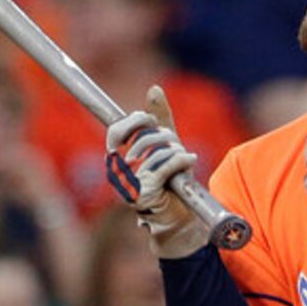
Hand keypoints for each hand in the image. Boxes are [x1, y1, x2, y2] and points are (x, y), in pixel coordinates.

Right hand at [105, 86, 208, 256]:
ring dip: (174, 150)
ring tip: (182, 156)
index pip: (116, 132)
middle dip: (159, 135)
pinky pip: (164, 166)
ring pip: (154, 152)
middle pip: (137, 139)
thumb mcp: (164, 145)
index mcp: (117, 160)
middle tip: (171, 139)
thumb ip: (157, 118)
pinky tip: (190, 159)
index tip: (148, 119)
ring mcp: (130, 184)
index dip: (134, 121)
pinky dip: (181, 160)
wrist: (179, 216)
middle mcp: (118, 173)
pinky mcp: (144, 193)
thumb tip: (153, 89)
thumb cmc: (170, 180)